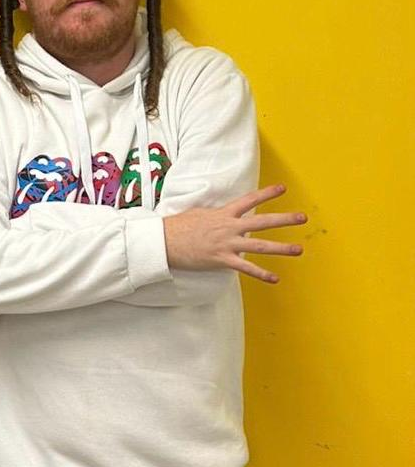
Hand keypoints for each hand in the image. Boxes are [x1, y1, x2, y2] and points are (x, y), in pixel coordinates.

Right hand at [163, 184, 305, 283]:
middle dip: (284, 219)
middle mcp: (229, 227)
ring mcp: (227, 244)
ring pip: (260, 246)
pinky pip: (246, 268)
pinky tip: (275, 278)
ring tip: (299, 249)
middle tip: (302, 217)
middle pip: (263, 222)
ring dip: (282, 248)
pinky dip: (261, 274)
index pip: (249, 200)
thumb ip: (215, 214)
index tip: (282, 188)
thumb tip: (223, 215)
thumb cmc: (177, 226)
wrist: (164, 241)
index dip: (267, 193)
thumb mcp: (198, 213)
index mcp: (223, 213)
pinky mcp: (222, 260)